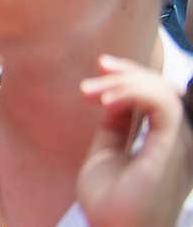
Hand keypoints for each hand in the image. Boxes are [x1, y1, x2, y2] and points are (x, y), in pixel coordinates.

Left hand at [78, 55, 192, 226]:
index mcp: (166, 144)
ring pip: (163, 92)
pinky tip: (106, 100)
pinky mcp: (171, 152)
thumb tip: (113, 94)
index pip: (160, 96)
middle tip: (94, 76)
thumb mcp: (108, 154)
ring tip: (90, 92)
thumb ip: (114, 126)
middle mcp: (178, 143)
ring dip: (123, 81)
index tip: (103, 65)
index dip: (134, 74)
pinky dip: (133, 93)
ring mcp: (178, 147)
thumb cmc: (111, 204)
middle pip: (164, 89)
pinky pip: (163, 106)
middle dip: (126, 72)